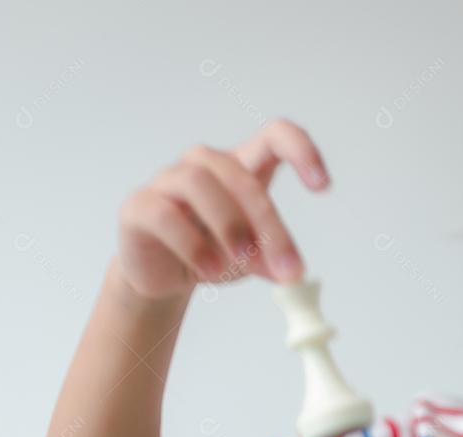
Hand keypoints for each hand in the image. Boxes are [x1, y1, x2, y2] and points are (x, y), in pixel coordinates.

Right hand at [117, 118, 329, 299]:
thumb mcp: (252, 258)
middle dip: (269, 225)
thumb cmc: (212, 252)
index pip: (276, 136)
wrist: (162, 275)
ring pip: (200, 183)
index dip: (302, 151)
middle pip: (240, 176)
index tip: (323, 187)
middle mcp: (205, 165)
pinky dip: (192, 245)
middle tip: (288, 267)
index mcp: (242, 167)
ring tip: (242, 263)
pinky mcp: (139, 206)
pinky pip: (165, 215)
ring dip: (229, 227)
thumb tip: (288, 272)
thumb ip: (270, 257)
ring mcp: (167, 181)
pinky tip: (209, 270)